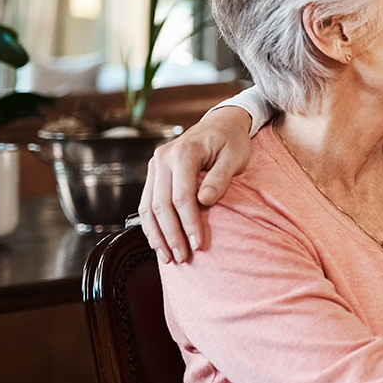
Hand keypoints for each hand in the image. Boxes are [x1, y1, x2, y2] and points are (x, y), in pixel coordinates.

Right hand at [139, 106, 252, 263]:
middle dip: (171, 235)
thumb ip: (220, 177)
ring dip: (157, 235)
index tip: (198, 243)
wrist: (220, 124)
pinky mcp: (154, 174)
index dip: (189, 222)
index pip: (182, 196)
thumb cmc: (231, 140)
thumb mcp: (235, 155)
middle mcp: (163, 159)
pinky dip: (151, 226)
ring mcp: (155, 166)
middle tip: (183, 257)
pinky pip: (147, 203)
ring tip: (169, 258)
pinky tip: (160, 242)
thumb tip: (205, 202)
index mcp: (183, 152)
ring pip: (148, 207)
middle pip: (161, 204)